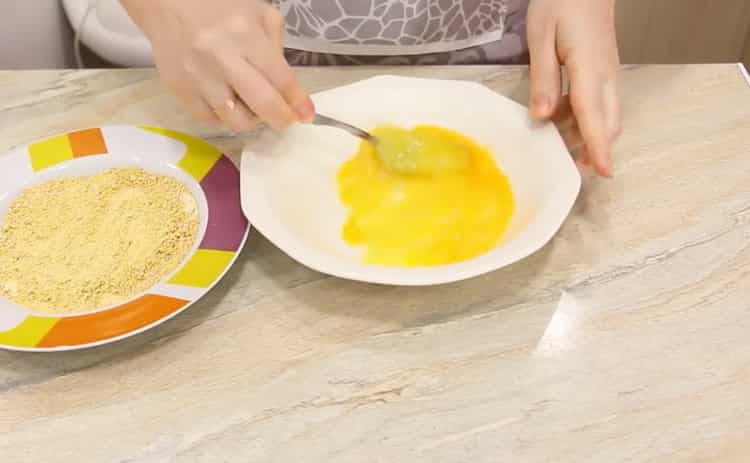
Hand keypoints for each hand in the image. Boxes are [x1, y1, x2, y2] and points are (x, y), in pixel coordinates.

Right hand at [121, 0, 313, 130]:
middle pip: (261, 104)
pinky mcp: (180, 90)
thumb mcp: (258, 14)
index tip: (306, 115)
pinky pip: (210, 119)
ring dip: (252, 120)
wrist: (167, 4)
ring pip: (235, 119)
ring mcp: (199, 77)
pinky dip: (225, 117)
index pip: (280, 78)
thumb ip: (276, 46)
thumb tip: (287, 87)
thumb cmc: (219, 7)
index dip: (297, 101)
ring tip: (254, 108)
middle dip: (280, 119)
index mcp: (245, 35)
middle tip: (285, 120)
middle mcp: (222, 58)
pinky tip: (229, 104)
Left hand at [527, 0, 620, 176]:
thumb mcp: (541, 36)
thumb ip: (543, 77)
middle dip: (595, 148)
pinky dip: (586, 120)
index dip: (597, 145)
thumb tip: (543, 116)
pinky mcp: (604, 72)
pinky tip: (560, 121)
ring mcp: (608, 74)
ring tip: (560, 148)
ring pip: (607, 116)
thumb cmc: (561, 3)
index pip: (594, 114)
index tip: (603, 172)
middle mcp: (606, 75)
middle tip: (570, 168)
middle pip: (608, 122)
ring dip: (589, 135)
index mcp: (589, 67)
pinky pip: (601, 104)